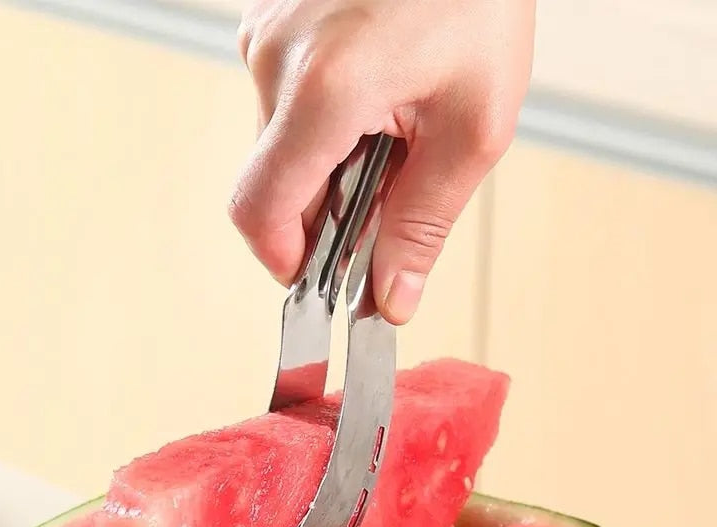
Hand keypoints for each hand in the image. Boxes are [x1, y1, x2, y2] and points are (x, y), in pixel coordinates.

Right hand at [231, 0, 535, 323]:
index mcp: (324, 89)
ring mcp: (268, 35)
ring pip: (280, 148)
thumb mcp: (471, 125)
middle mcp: (277, 58)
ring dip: (330, 166)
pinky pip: (285, 105)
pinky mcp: (273, 24)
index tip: (317, 277)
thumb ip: (424, 223)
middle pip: (274, 185)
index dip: (283, 259)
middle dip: (326, 212)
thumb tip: (390, 295)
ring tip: (391, 134)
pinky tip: (374, 101)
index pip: (260, 210)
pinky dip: (324, 127)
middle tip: (387, 196)